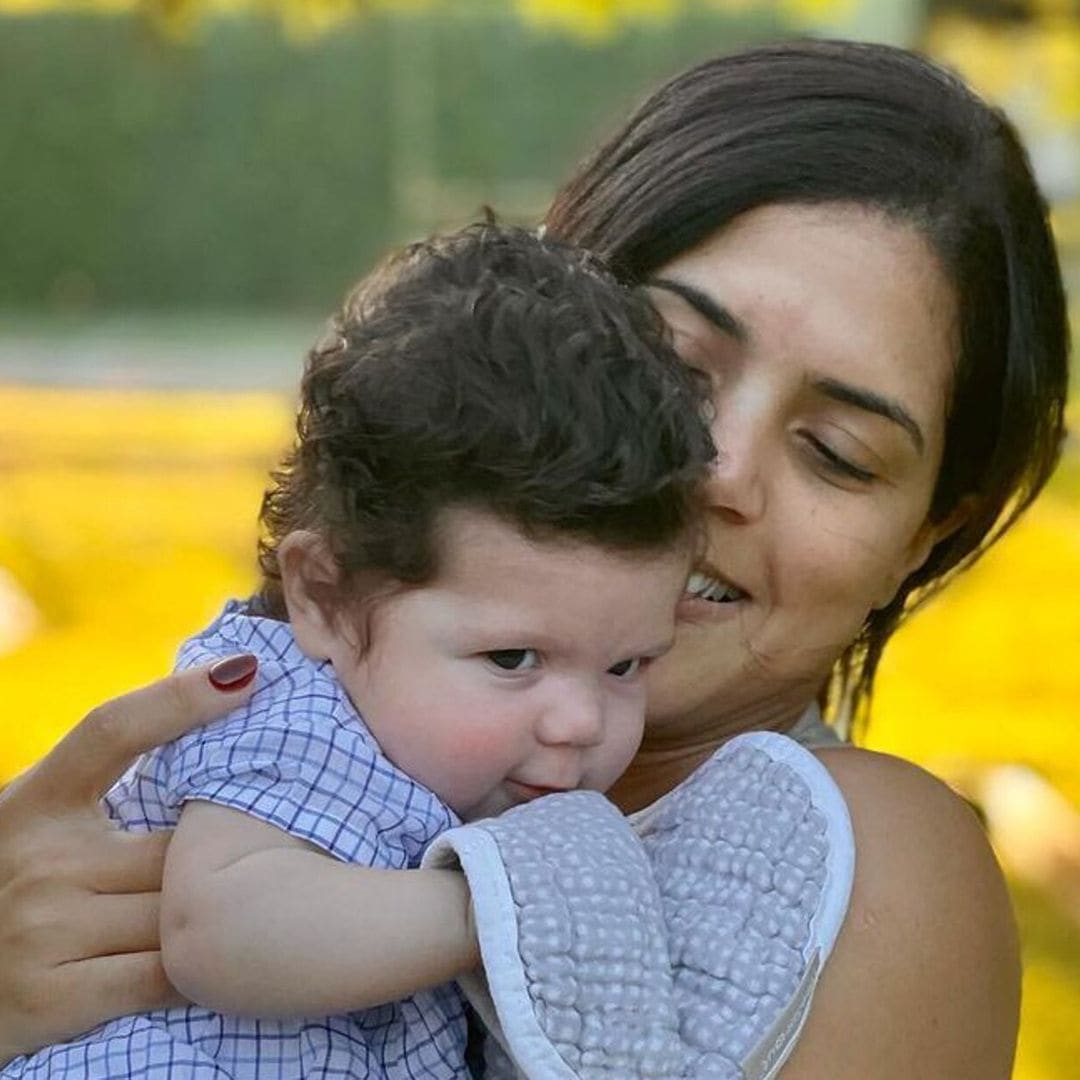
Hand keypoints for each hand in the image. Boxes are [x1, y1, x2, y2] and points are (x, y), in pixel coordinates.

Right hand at [0, 656, 256, 1064]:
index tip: (247, 671)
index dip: (180, 696)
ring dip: (220, 915)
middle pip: (178, 842)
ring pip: (181, 908)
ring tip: (258, 914)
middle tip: (277, 852)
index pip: (112, 728)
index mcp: (36, 802)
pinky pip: (168, 975)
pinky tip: (215, 967)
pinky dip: (200, 972)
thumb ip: (103, 790)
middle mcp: (38, 857)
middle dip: (221, 855)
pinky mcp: (53, 998)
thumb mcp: (41, 825)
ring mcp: (43, 928)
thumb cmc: (14, 895)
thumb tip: (213, 714)